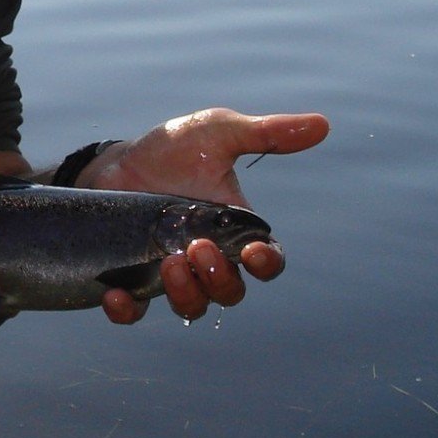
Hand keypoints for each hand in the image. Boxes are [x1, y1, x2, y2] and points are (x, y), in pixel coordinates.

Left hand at [84, 109, 327, 321]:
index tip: (255, 252)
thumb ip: (266, 134)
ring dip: (186, 295)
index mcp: (235, 229)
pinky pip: (134, 312)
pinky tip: (116, 295)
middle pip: (230, 291)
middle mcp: (207, 258)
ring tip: (169, 262)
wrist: (116, 162)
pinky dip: (127, 311)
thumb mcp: (217, 133)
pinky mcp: (131, 279)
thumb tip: (321, 125)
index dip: (267, 264)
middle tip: (198, 247)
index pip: (266, 261)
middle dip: (220, 277)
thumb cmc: (173, 150)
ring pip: (192, 307)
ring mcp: (170, 273)